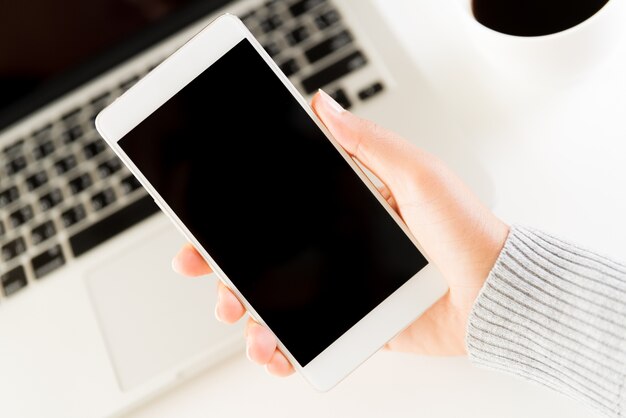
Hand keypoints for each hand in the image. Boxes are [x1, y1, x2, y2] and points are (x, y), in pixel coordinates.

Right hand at [172, 90, 508, 375]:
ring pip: (278, 302)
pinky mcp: (355, 323)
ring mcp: (343, 288)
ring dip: (249, 315)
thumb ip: (369, 145)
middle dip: (226, 269)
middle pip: (265, 258)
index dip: (235, 217)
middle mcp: (338, 247)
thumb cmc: (466, 232)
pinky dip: (283, 349)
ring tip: (247, 324)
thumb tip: (324, 107)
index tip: (203, 224)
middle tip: (206, 273)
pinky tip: (272, 352)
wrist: (496, 295)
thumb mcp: (417, 175)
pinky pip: (309, 338)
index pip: (277, 210)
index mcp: (346, 208)